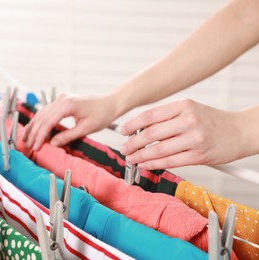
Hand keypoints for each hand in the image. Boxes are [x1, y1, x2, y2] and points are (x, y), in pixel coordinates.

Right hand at [23, 93, 115, 149]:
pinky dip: (41, 121)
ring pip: (42, 113)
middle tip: (27, 145)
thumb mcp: (85, 128)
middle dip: (33, 132)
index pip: (48, 122)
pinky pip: (47, 111)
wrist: (111, 102)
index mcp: (67, 105)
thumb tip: (52, 144)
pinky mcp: (63, 100)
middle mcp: (61, 99)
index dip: (40, 136)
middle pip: (42, 117)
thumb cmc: (102, 115)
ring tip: (26, 139)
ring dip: (34, 126)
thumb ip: (67, 136)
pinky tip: (35, 129)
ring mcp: (61, 98)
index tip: (35, 147)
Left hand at [119, 99, 246, 169]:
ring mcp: (194, 139)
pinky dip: (153, 164)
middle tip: (124, 148)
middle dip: (133, 143)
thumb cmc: (212, 120)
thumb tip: (140, 129)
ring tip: (131, 158)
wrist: (241, 131)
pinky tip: (145, 164)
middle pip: (151, 134)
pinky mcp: (199, 156)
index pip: (150, 115)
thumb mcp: (190, 109)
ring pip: (158, 150)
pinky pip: (170, 162)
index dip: (132, 124)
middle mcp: (188, 120)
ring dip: (140, 156)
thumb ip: (167, 117)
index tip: (123, 131)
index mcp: (183, 105)